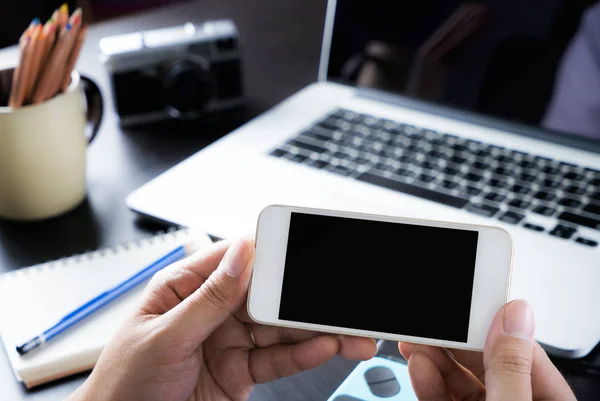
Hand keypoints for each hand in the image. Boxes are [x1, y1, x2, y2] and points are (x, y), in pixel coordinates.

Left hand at [68, 237, 376, 400]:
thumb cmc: (124, 381)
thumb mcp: (165, 336)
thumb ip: (208, 299)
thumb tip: (240, 254)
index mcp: (186, 286)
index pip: (236, 259)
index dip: (272, 252)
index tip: (304, 248)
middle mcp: (211, 309)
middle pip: (268, 295)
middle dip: (304, 297)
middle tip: (337, 298)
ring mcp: (230, 339)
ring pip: (280, 328)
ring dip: (315, 329)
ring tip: (347, 331)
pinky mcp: (241, 369)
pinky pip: (277, 358)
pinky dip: (303, 354)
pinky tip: (324, 347)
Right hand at [399, 300, 576, 400]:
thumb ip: (510, 369)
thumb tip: (515, 314)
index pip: (525, 351)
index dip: (496, 321)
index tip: (470, 295)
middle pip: (486, 361)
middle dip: (454, 339)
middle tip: (433, 318)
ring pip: (460, 378)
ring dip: (435, 357)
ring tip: (418, 341)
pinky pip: (444, 395)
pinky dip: (428, 380)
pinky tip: (419, 366)